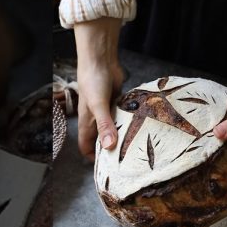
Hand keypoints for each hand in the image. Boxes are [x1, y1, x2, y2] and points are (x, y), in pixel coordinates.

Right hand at [73, 17, 123, 159]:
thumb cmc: (93, 80)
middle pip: (101, 139)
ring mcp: (107, 110)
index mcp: (87, 122)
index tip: (106, 167)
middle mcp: (96, 118)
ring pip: (114, 128)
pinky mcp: (117, 101)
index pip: (85, 146)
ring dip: (123, 135)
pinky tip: (141, 125)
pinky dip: (129, 120)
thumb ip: (104, 124)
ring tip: (137, 146)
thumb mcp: (98, 104)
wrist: (100, 59)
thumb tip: (109, 146)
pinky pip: (123, 115)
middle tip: (126, 161)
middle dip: (110, 149)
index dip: (93, 157)